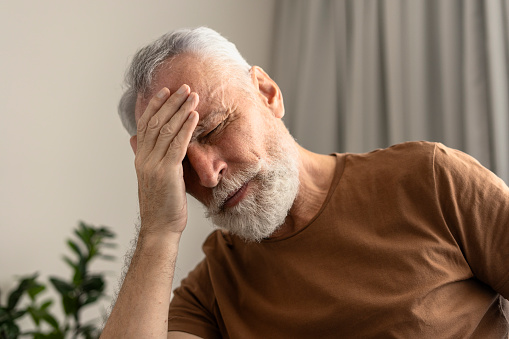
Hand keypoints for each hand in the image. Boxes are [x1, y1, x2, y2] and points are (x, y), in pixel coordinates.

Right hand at [134, 84, 198, 235]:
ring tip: (193, 95)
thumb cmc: (162, 205)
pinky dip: (186, 128)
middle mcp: (144, 158)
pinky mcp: (167, 172)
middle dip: (170, 103)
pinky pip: (177, 144)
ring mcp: (154, 165)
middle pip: (156, 123)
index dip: (154, 106)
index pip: (145, 125)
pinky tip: (194, 115)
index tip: (164, 91)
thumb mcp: (154, 178)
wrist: (160, 228)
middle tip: (184, 87)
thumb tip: (143, 143)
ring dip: (181, 110)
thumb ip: (152, 159)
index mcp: (141, 158)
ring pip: (166, 130)